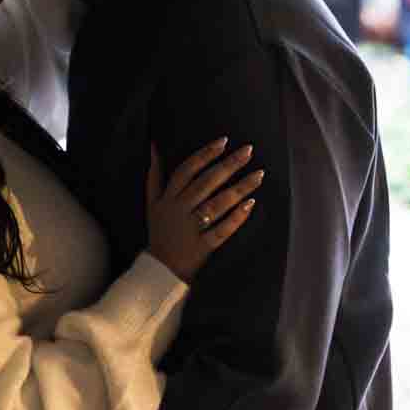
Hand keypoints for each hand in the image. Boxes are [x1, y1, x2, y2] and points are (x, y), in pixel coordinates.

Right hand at [145, 137, 261, 282]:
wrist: (158, 267)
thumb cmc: (159, 231)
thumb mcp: (151, 202)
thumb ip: (154, 175)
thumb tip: (154, 147)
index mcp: (168, 198)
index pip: (186, 170)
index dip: (204, 155)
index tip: (223, 141)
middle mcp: (179, 210)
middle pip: (205, 183)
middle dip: (227, 166)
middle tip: (248, 151)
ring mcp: (190, 228)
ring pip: (216, 205)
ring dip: (238, 189)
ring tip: (258, 175)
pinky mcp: (202, 246)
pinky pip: (221, 230)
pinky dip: (236, 218)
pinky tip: (251, 204)